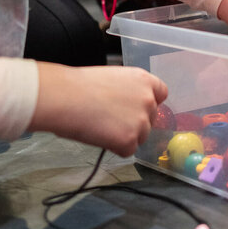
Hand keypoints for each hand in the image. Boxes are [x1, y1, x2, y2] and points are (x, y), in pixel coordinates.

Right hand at [31, 62, 166, 156]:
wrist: (66, 97)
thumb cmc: (80, 86)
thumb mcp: (113, 78)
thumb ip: (128, 91)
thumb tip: (127, 105)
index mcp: (144, 80)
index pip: (161, 94)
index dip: (149, 103)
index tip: (138, 109)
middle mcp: (148, 99)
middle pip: (151, 119)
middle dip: (134, 123)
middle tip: (111, 121)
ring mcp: (142, 121)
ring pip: (141, 136)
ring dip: (125, 136)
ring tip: (102, 127)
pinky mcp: (130, 140)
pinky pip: (128, 150)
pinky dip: (115, 148)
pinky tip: (100, 136)